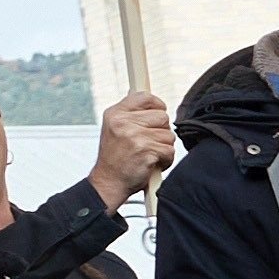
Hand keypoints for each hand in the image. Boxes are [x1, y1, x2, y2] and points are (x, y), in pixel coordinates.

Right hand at [92, 90, 181, 210]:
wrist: (109, 182)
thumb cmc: (115, 157)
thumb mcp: (113, 129)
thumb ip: (130, 113)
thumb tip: (148, 99)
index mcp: (114, 114)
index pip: (145, 96)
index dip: (157, 105)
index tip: (155, 117)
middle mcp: (122, 122)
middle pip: (162, 116)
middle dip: (160, 131)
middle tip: (147, 142)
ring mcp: (134, 136)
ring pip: (168, 135)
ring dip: (163, 147)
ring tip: (147, 154)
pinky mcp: (146, 151)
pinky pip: (170, 150)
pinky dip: (165, 160)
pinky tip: (151, 163)